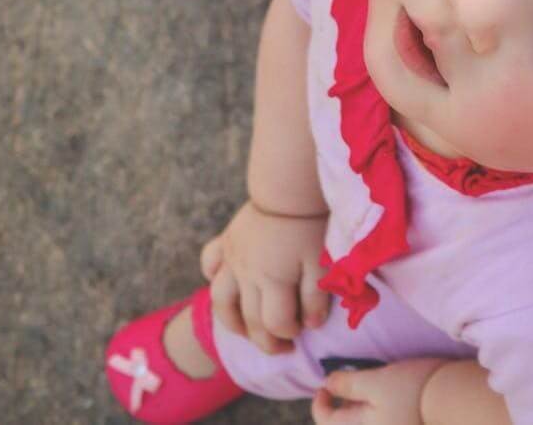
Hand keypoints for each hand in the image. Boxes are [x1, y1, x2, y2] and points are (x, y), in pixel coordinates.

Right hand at [201, 201, 329, 353]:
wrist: (288, 185)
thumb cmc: (310, 224)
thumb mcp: (322, 262)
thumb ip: (316, 297)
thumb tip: (311, 325)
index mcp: (272, 280)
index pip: (274, 323)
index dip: (288, 334)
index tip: (301, 332)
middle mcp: (246, 274)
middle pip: (248, 319)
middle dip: (265, 340)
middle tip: (282, 347)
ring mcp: (232, 258)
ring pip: (220, 299)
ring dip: (231, 321)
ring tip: (246, 330)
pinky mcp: (227, 240)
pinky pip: (210, 262)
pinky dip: (213, 276)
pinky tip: (224, 282)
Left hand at [311, 358, 450, 424]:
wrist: (457, 401)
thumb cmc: (413, 390)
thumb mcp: (376, 382)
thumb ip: (349, 384)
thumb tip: (327, 384)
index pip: (327, 421)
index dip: (320, 402)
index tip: (325, 384)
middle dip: (342, 408)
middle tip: (348, 387)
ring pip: (366, 423)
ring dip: (361, 410)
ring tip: (368, 391)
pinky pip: (384, 421)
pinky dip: (377, 414)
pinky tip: (388, 399)